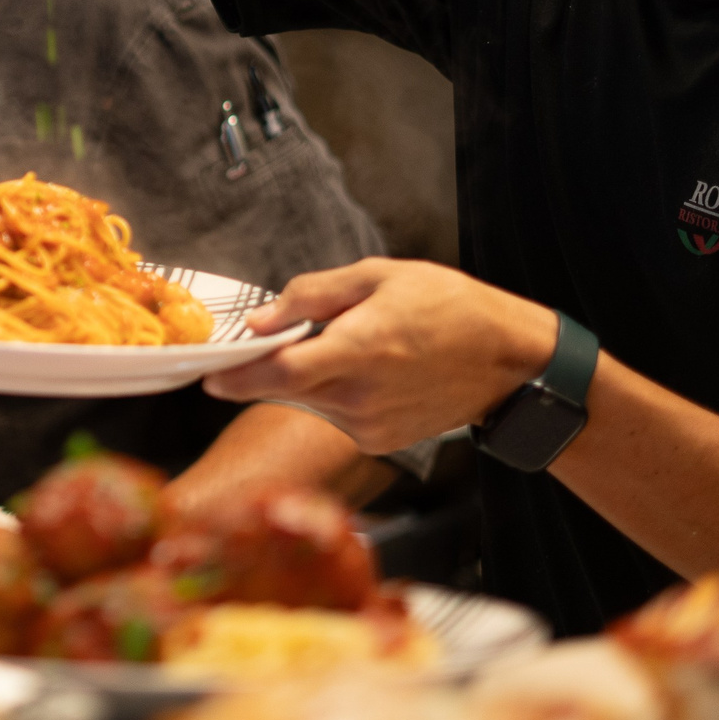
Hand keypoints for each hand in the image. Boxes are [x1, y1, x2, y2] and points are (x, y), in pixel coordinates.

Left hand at [201, 259, 559, 454]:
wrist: (510, 362)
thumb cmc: (450, 307)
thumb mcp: (380, 276)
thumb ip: (312, 295)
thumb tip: (260, 319)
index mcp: (360, 348)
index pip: (280, 373)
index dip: (237, 376)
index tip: (208, 374)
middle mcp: (362, 395)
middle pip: (285, 389)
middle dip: (264, 369)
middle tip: (262, 344)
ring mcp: (371, 425)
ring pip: (309, 402)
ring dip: (305, 378)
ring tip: (345, 346)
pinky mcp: (380, 442)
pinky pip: (335, 416)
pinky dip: (333, 394)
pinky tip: (367, 371)